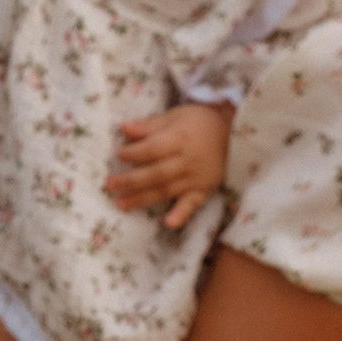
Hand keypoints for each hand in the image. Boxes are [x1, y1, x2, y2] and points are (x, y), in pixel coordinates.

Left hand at [104, 101, 234, 228]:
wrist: (231, 132)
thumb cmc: (198, 122)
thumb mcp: (174, 116)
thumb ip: (149, 126)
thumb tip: (123, 128)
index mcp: (179, 139)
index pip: (152, 149)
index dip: (134, 153)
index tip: (118, 155)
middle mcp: (187, 160)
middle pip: (156, 173)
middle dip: (131, 180)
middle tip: (110, 185)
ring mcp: (196, 177)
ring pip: (166, 190)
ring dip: (143, 199)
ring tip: (121, 204)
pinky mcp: (204, 189)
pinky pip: (193, 204)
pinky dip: (182, 214)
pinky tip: (169, 223)